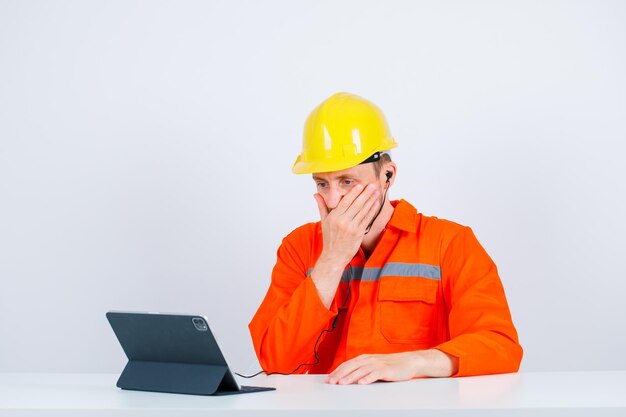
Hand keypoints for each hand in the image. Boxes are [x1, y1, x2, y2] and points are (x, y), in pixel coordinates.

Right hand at [311, 184, 380, 306]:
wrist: (334, 256)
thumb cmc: (329, 238)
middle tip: (371, 185)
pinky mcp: (359, 233)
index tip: (360, 185)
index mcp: (333, 217)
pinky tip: (376, 204)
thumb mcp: (324, 221)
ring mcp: (351, 228)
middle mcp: (342, 221)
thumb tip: (316, 194)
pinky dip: (372, 211)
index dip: (353, 193)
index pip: (345, 201)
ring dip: (371, 200)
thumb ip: (322, 206)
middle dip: (365, 194)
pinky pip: (367, 219)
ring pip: (363, 211)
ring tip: (376, 192)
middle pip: (356, 204)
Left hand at [325, 352, 419, 384]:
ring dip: (350, 377)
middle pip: (351, 366)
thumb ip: (362, 369)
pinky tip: (362, 383)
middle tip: (331, 382)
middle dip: (339, 374)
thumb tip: (348, 377)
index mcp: (364, 358)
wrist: (408, 361)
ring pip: (361, 370)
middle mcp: (369, 359)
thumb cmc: (390, 365)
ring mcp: (377, 364)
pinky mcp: (386, 369)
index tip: (329, 379)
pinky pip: (375, 374)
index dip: (337, 371)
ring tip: (342, 383)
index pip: (347, 364)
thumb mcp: (373, 365)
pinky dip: (368, 378)